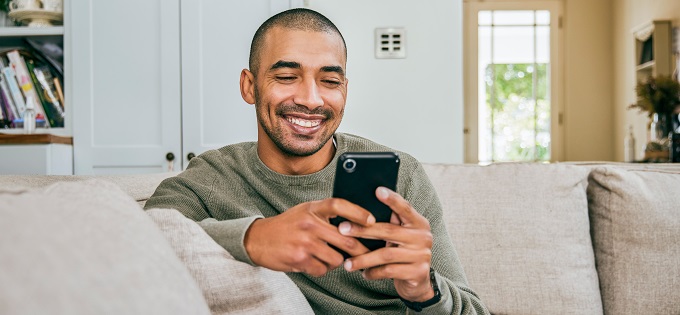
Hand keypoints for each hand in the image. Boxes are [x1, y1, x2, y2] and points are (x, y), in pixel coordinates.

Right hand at [244, 198, 373, 276]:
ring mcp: (304, 242)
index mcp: (312, 208)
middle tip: (368, 253)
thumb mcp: (306, 211)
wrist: (258, 239)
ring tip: (327, 256)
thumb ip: (326, 214)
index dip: (358, 212)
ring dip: (337, 261)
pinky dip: (321, 268)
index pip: (339, 205)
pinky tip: (313, 262)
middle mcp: (309, 223)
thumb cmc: (288, 225)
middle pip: (346, 238)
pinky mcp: (299, 259)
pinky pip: (322, 269)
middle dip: (360, 249)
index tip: (372, 221)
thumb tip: (357, 223)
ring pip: (336, 258)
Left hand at [340, 187, 434, 301]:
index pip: (405, 208)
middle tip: (342, 229)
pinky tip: (364, 273)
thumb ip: (390, 224)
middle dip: (363, 230)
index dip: (392, 199)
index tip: (377, 190)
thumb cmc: (402, 252)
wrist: (418, 281)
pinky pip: (389, 271)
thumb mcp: (400, 236)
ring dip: (364, 258)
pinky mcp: (418, 273)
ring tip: (347, 263)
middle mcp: (423, 237)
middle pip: (389, 231)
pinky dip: (373, 272)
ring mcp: (422, 255)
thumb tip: (359, 210)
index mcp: (418, 223)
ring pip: (386, 254)